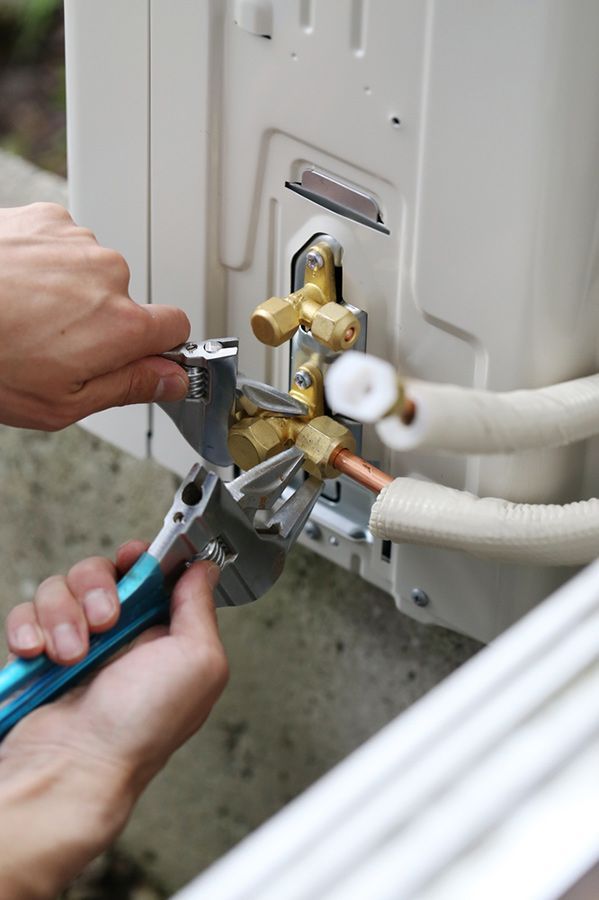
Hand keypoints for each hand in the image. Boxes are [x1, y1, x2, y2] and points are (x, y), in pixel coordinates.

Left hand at [0, 203, 190, 429]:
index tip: (138, 357)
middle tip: (55, 346)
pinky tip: (17, 287)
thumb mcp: (63, 402)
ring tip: (26, 315)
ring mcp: (77, 243)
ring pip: (94, 273)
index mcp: (121, 325)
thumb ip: (129, 387)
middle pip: (129, 302)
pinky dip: (47, 265)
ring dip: (71, 292)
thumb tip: (171, 380)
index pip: (176, 328)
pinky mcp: (47, 220)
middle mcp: (109, 275)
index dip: (158, 347)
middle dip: (103, 323)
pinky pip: (64, 246)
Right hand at [0, 544, 227, 898]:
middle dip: (97, 587)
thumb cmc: (138, 730)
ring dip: (62, 615)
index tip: (135, 558)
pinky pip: (26, 614)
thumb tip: (203, 571)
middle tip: (105, 618)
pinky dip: (29, 628)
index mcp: (163, 635)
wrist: (75, 769)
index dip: (142, 560)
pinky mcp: (38, 654)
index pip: (152, 575)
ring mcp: (77, 643)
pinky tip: (40, 653)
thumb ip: (201, 609)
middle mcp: (121, 637)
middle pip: (101, 572)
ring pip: (60, 589)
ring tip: (72, 653)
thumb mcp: (199, 663)